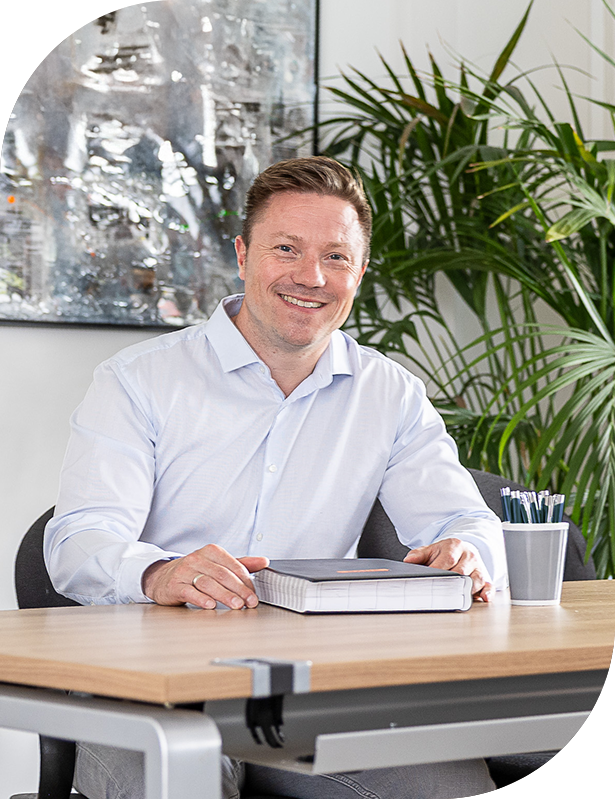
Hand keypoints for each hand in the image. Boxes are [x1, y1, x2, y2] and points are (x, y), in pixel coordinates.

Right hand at [142, 544, 269, 609]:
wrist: (163, 577)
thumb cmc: (195, 571)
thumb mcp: (218, 564)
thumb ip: (241, 563)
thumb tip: (264, 561)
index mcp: (211, 551)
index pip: (233, 565)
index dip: (246, 581)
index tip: (254, 595)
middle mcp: (197, 558)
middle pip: (222, 575)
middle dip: (239, 590)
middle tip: (250, 603)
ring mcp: (184, 571)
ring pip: (208, 583)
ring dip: (224, 595)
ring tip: (236, 606)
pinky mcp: (174, 585)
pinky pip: (189, 592)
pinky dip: (201, 599)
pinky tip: (211, 606)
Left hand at [403, 538, 493, 601]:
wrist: (462, 550)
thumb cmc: (445, 552)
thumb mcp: (431, 549)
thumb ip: (418, 554)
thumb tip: (408, 561)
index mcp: (455, 545)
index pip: (448, 559)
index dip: (438, 570)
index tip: (429, 580)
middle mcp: (469, 556)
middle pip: (461, 571)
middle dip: (450, 582)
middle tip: (439, 592)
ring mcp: (478, 567)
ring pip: (475, 579)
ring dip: (466, 589)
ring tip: (456, 597)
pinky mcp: (485, 578)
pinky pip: (488, 586)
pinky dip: (487, 592)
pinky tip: (483, 598)